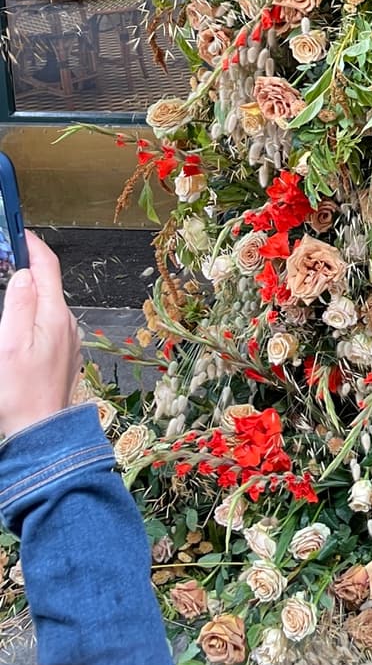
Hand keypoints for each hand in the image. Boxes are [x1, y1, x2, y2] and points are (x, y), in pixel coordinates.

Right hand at [0, 232, 80, 439]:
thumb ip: (19, 305)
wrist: (41, 432)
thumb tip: (25, 273)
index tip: (20, 232)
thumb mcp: (10, 346)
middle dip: (31, 265)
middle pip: (49, 283)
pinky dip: (36, 313)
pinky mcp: (63, 354)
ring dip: (33, 289)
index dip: (33, 245)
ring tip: (12, 283)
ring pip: (49, 304)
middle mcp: (67, 323)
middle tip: (11, 255)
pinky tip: (22, 323)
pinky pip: (50, 323)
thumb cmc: (21, 395)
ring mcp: (68, 339)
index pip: (47, 267)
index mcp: (54, 315)